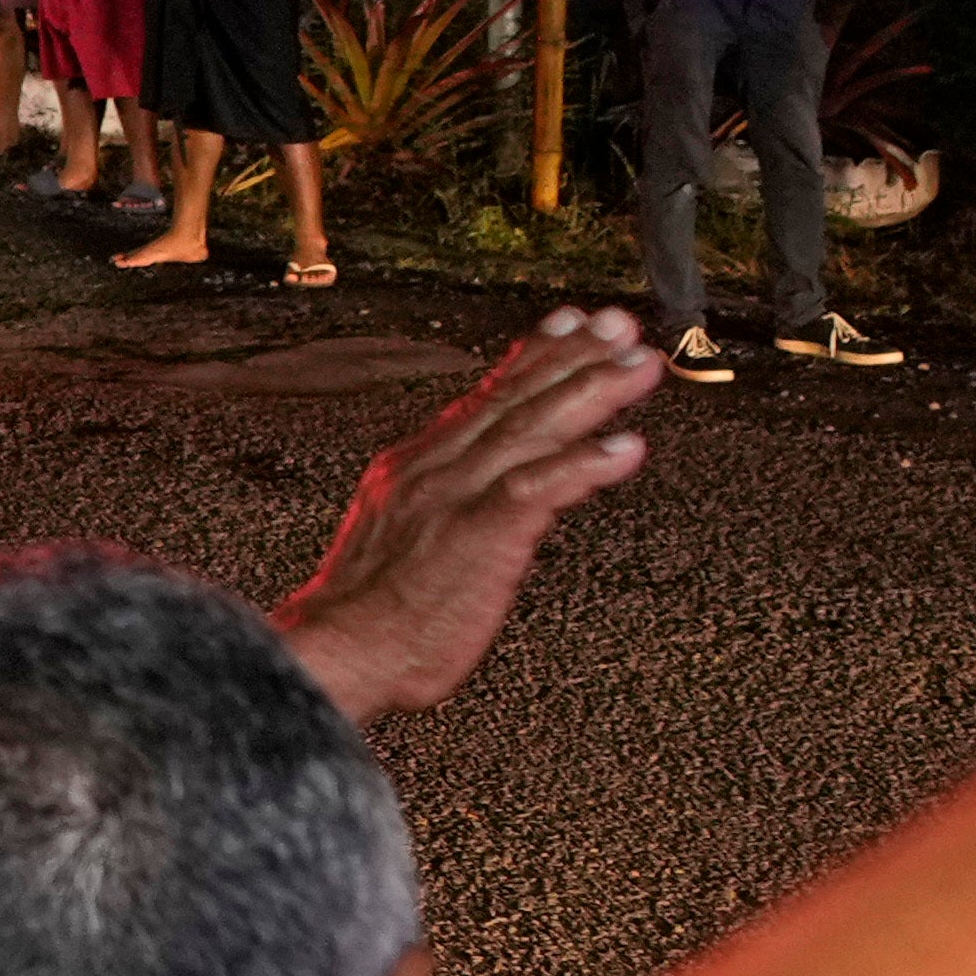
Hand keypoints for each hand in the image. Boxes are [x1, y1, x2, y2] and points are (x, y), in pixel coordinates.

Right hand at [274, 307, 664, 722]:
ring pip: (533, 428)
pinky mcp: (480, 533)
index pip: (485, 398)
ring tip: (637, 365)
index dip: (532, 357)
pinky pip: (539, 488)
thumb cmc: (369, 614)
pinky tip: (625, 448)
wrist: (338, 650)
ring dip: (590, 391)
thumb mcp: (397, 533)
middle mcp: (439, 467)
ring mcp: (458, 495)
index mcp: (419, 465)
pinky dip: (583, 463)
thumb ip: (443, 501)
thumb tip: (477, 493)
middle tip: (617, 325)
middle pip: (516, 399)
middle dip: (573, 357)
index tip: (569, 326)